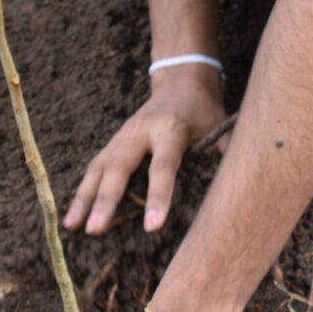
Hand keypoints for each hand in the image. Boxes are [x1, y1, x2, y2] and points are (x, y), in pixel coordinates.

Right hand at [65, 65, 225, 236]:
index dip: (158, 196)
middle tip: (94, 230)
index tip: (151, 226)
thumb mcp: (222, 130)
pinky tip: (72, 215)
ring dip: (84, 198)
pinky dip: (82, 191)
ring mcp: (123, 136)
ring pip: (99, 168)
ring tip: (72, 227)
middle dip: (106, 200)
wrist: (182, 80)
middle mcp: (140, 131)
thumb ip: (227, 159)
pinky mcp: (113, 142)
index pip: (162, 167)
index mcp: (171, 130)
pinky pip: (94, 168)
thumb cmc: (205, 112)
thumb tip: (240, 196)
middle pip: (119, 167)